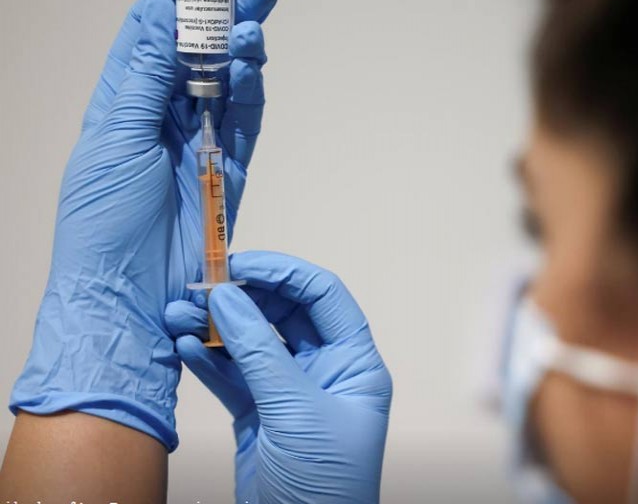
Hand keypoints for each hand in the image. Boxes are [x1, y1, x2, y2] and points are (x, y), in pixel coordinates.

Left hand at [9, 0, 279, 450]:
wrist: (128, 298)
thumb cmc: (102, 227)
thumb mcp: (113, 138)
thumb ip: (146, 79)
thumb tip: (170, 18)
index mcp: (119, 104)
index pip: (149, 31)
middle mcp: (157, 119)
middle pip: (196, 51)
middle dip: (225, 14)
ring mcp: (194, 146)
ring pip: (225, 83)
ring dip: (241, 51)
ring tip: (255, 27)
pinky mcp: (225, 174)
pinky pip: (243, 125)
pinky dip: (250, 94)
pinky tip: (253, 67)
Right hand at [164, 251, 392, 502]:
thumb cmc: (324, 483)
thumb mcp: (296, 410)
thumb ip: (261, 351)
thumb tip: (229, 297)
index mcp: (354, 363)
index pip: (322, 295)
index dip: (283, 272)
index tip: (239, 262)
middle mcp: (325, 370)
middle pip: (283, 313)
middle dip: (240, 298)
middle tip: (198, 287)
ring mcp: (290, 391)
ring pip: (252, 343)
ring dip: (215, 326)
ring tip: (177, 313)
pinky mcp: (259, 414)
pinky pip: (233, 375)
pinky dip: (208, 358)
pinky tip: (184, 344)